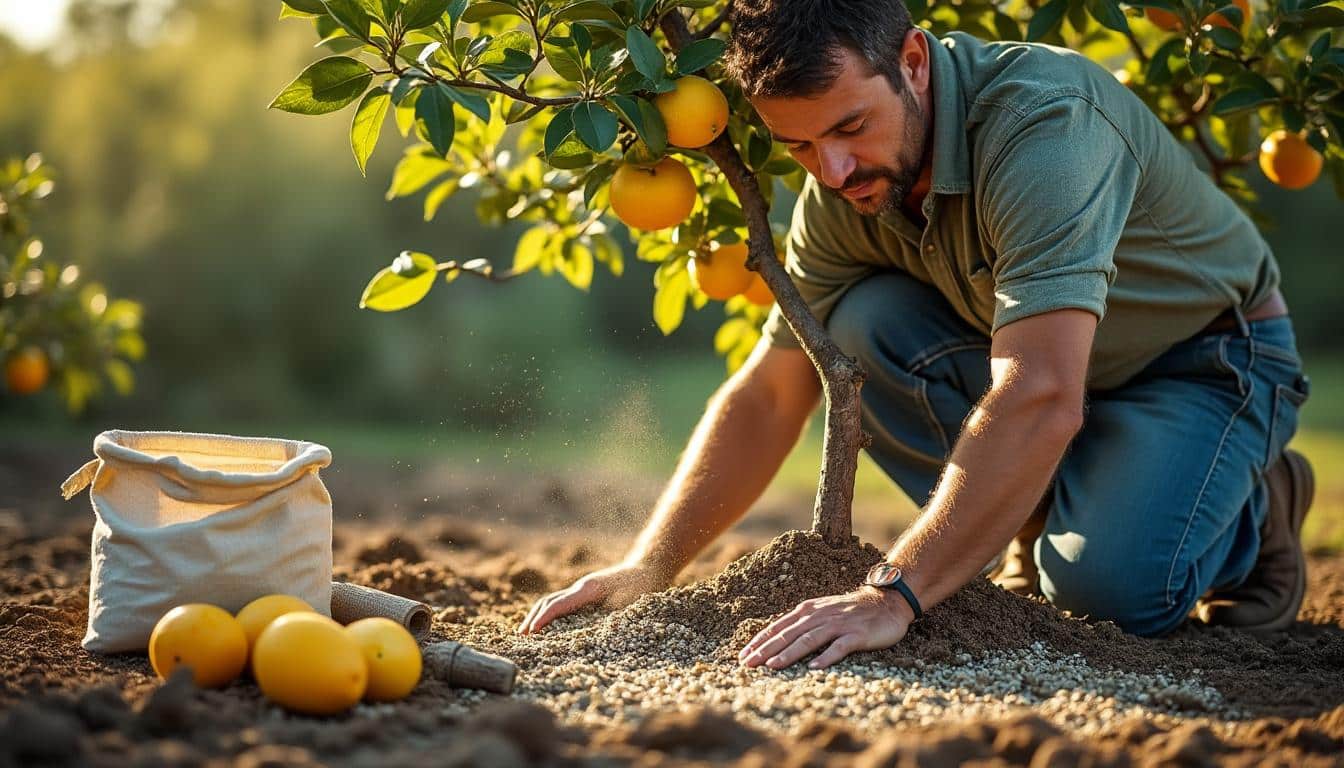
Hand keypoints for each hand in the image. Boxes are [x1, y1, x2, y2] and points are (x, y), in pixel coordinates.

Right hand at [517, 561, 668, 633]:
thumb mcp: (629, 605)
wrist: (649, 568)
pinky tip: (546, 627)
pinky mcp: (586, 594)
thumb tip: (594, 638)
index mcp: (588, 590)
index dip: (543, 620)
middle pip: (548, 602)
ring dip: (537, 616)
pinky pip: (561, 604)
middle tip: (519, 638)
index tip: (531, 634)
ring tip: (526, 633)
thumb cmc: (642, 587)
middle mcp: (581, 588)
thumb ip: (610, 619)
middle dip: (533, 619)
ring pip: (552, 602)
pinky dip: (549, 614)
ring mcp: (582, 589)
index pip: (558, 605)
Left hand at [738, 586, 912, 669]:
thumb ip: (802, 623)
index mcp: (808, 611)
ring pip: (809, 639)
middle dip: (766, 649)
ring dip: (789, 653)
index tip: (743, 656)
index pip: (778, 627)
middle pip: (788, 634)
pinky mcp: (857, 634)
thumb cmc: (851, 611)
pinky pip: (839, 646)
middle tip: (748, 664)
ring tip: (772, 666)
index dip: (760, 641)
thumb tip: (777, 638)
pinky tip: (814, 667)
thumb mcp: (822, 612)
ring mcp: (839, 624)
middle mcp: (820, 616)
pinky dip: (826, 656)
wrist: (886, 602)